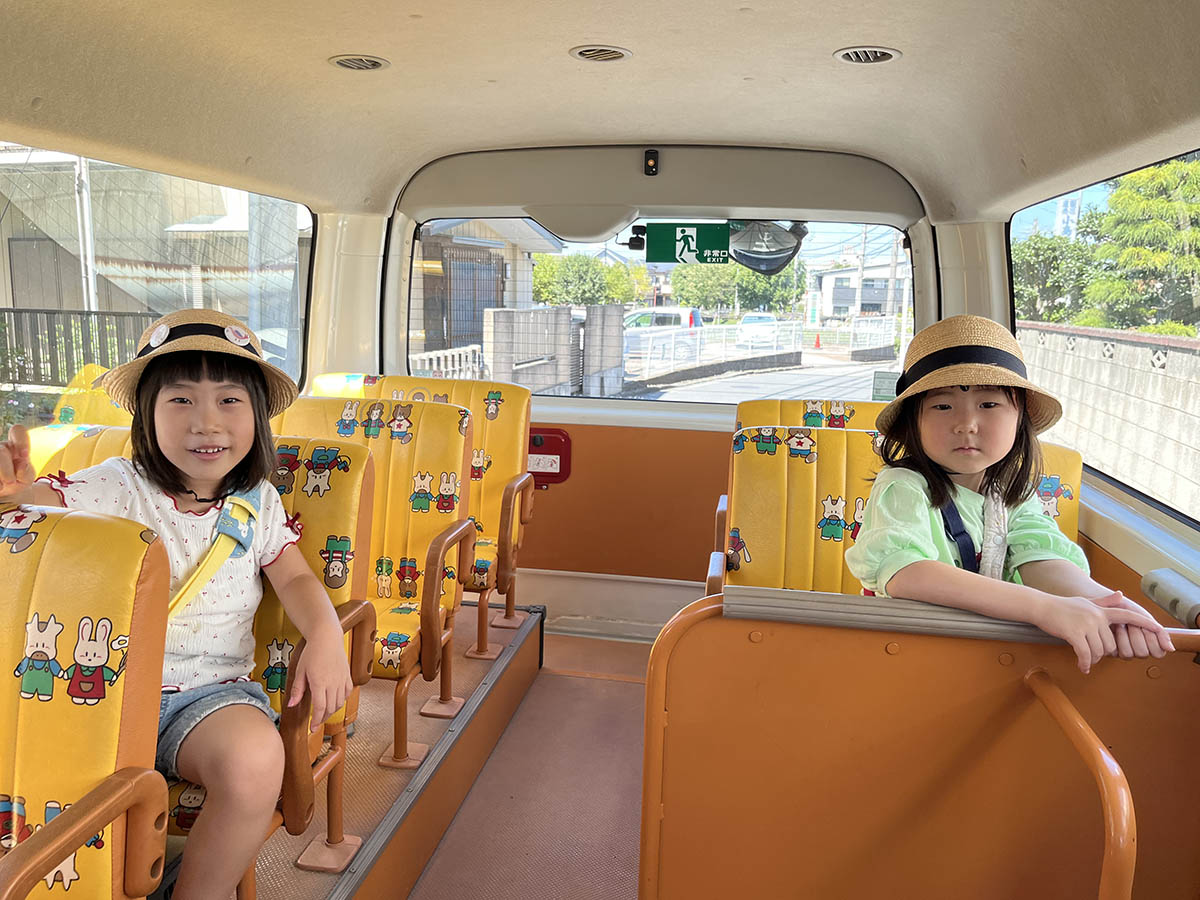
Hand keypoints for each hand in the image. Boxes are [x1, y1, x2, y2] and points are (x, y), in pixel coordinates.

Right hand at [0, 425, 35, 498]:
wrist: (6, 492)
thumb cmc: (17, 480)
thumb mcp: (26, 478)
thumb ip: (27, 471)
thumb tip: (22, 463)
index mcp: (15, 445)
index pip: (18, 431)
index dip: (21, 441)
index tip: (25, 455)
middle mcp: (0, 447)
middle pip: (0, 450)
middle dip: (6, 469)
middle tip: (10, 482)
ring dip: (0, 475)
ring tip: (2, 487)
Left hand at [287, 628, 353, 731]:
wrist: (327, 638)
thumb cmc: (312, 652)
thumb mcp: (300, 671)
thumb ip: (297, 689)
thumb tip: (292, 704)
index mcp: (319, 682)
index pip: (320, 708)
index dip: (316, 721)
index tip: (312, 728)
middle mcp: (333, 683)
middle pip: (330, 708)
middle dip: (323, 717)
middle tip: (316, 721)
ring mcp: (342, 679)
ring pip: (340, 702)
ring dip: (332, 710)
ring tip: (324, 711)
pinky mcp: (347, 675)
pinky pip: (347, 693)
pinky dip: (342, 699)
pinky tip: (336, 699)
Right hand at [1033, 592, 1166, 673]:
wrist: (1041, 607)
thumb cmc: (1062, 606)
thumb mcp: (1085, 602)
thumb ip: (1105, 601)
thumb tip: (1121, 594)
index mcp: (1102, 610)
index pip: (1129, 616)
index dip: (1146, 624)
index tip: (1160, 630)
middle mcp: (1097, 617)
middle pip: (1112, 644)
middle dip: (1103, 653)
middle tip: (1092, 655)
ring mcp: (1086, 625)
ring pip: (1100, 650)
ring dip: (1093, 659)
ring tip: (1085, 659)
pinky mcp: (1074, 633)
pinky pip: (1086, 654)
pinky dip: (1085, 663)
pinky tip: (1082, 667)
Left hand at [1091, 591, 1173, 657]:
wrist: (1102, 603)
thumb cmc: (1123, 608)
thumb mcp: (1144, 617)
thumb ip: (1160, 632)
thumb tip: (1171, 649)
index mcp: (1149, 640)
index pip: (1158, 652)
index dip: (1151, 638)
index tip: (1144, 625)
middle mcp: (1137, 648)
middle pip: (1143, 653)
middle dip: (1136, 635)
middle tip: (1130, 623)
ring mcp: (1125, 650)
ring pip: (1132, 654)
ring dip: (1125, 636)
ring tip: (1120, 624)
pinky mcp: (1112, 651)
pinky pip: (1119, 652)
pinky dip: (1116, 638)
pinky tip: (1113, 628)